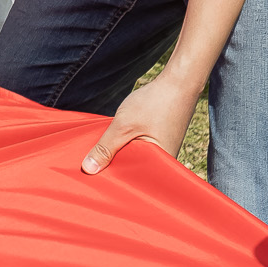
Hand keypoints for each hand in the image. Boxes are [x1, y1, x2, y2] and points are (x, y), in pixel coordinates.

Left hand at [80, 72, 195, 174]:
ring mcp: (163, 152)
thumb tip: (88, 169)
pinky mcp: (159, 143)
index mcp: (161, 167)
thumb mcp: (124, 126)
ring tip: (97, 157)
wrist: (179, 83)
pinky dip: (126, 147)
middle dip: (113, 169)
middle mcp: (165, 164)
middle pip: (132, 172)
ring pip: (134, 160)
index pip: (132, 183)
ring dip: (118, 156)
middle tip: (89, 169)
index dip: (111, 181)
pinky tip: (112, 144)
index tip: (91, 181)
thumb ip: (106, 148)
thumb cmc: (155, 104)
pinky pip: (139, 151)